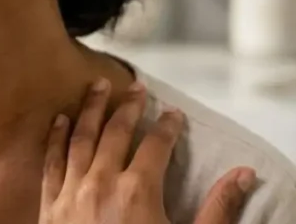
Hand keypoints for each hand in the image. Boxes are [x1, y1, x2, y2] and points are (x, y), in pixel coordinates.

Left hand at [40, 79, 256, 223]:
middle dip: (128, 107)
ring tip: (98, 86)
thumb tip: (245, 174)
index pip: (156, 145)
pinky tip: (61, 119)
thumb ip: (218, 209)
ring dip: (90, 109)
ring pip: (80, 138)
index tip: (174, 112)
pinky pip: (52, 162)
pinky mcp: (50, 207)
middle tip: (136, 87)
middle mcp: (101, 184)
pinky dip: (57, 137)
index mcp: (138, 191)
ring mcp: (71, 194)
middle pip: (115, 132)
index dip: (167, 126)